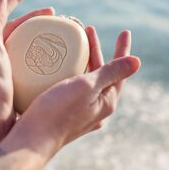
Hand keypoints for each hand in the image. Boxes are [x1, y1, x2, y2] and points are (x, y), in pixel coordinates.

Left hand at [0, 0, 53, 133]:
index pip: (7, 13)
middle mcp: (3, 54)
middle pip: (25, 30)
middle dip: (40, 19)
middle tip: (58, 16)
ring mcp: (15, 69)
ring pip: (35, 48)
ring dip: (49, 39)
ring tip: (66, 36)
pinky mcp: (24, 84)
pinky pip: (42, 67)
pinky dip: (53, 60)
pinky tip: (67, 63)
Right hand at [4, 27, 140, 157]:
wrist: (31, 140)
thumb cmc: (58, 112)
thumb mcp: (87, 87)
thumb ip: (111, 73)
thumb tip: (137, 62)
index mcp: (106, 102)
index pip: (119, 71)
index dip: (122, 50)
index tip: (125, 32)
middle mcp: (96, 109)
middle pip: (102, 73)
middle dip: (97, 51)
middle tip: (90, 30)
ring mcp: (80, 112)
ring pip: (87, 80)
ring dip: (84, 60)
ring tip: (76, 43)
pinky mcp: (64, 112)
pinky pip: (73, 87)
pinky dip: (72, 72)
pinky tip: (60, 66)